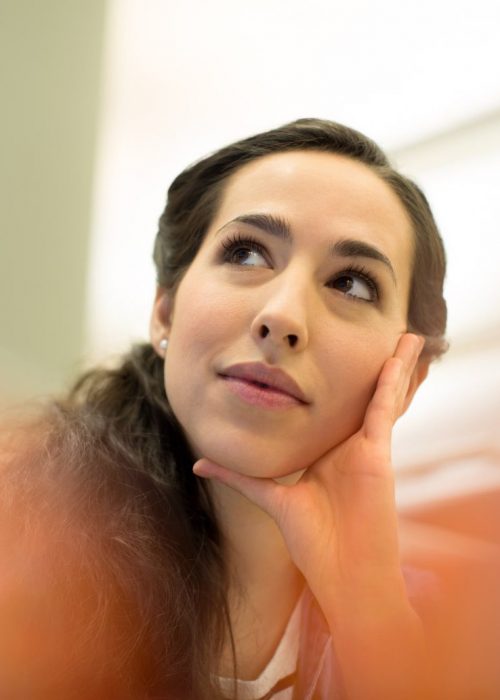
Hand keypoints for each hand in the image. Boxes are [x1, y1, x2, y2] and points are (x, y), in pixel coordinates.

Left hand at [194, 333, 429, 698]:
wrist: (342, 573)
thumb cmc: (313, 542)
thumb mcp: (270, 498)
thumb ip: (238, 476)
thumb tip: (199, 461)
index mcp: (329, 452)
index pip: (335, 406)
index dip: (339, 380)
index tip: (334, 353)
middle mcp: (350, 444)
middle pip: (364, 394)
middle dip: (375, 365)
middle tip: (388, 332)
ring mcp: (366, 447)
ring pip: (383, 395)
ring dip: (396, 365)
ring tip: (409, 334)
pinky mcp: (377, 454)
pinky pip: (384, 411)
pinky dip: (393, 383)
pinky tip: (398, 357)